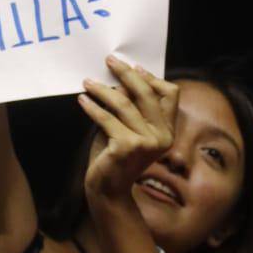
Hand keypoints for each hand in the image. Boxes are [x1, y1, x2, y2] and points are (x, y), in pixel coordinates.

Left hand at [80, 59, 178, 204]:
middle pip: (147, 93)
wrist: (108, 192)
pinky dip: (92, 107)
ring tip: (87, 82)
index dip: (152, 78)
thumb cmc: (115, 158)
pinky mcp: (127, 146)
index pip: (171, 94)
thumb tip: (120, 77)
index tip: (133, 68)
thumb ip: (130, 107)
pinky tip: (82, 100)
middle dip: (126, 73)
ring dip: (103, 89)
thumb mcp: (127, 128)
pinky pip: (107, 118)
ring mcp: (147, 142)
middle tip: (109, 61)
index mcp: (168, 131)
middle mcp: (163, 136)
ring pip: (124, 103)